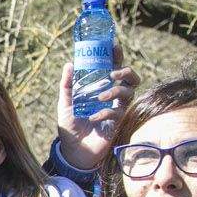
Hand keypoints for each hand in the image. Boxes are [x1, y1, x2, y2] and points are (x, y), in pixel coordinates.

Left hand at [56, 42, 138, 170]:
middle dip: (125, 72)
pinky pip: (118, 113)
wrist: (73, 151)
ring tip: (99, 98)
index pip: (114, 68)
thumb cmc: (70, 126)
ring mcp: (118, 110)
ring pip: (128, 93)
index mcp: (101, 88)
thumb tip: (69, 64)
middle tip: (113, 73)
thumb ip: (67, 85)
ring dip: (114, 92)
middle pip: (131, 78)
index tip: (114, 46)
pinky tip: (93, 118)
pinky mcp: (118, 123)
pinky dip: (105, 113)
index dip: (117, 56)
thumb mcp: (65, 103)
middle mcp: (113, 97)